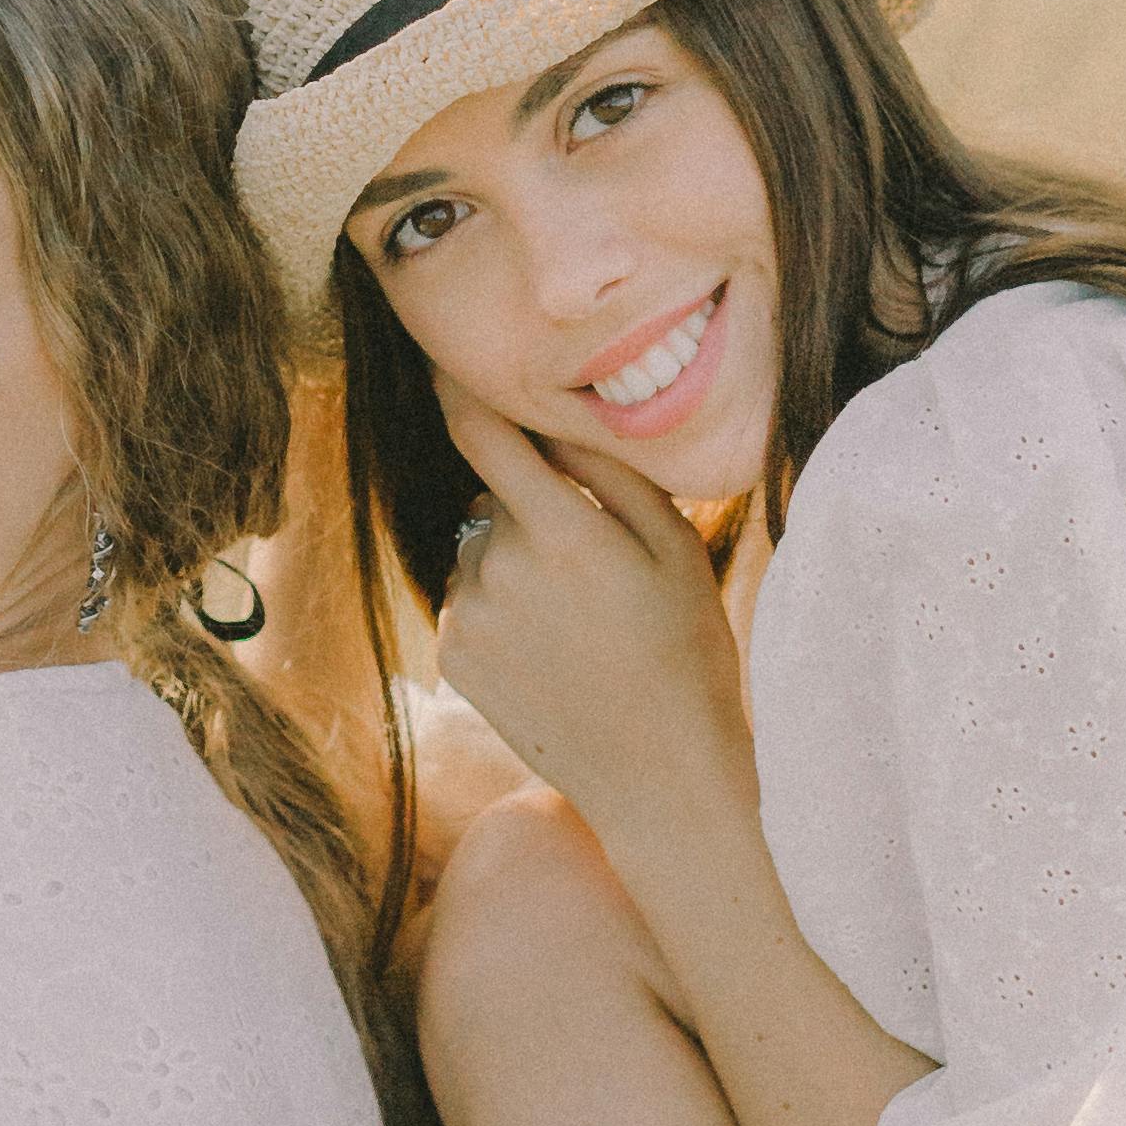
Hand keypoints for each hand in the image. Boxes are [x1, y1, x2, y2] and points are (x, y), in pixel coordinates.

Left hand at [428, 379, 753, 843]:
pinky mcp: (453, 656)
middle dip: (531, 506)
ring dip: (512, 560)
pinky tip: (552, 649)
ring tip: (578, 617)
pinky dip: (500, 607)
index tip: (442, 352)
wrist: (657, 773)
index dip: (456, 385)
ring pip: (479, 549)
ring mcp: (468, 617)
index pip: (481, 433)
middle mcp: (498, 570)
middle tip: (596, 565)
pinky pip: (469, 599)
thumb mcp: (674, 547)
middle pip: (493, 497)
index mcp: (559, 533)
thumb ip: (609, 473)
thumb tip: (552, 422)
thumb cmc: (683, 650)